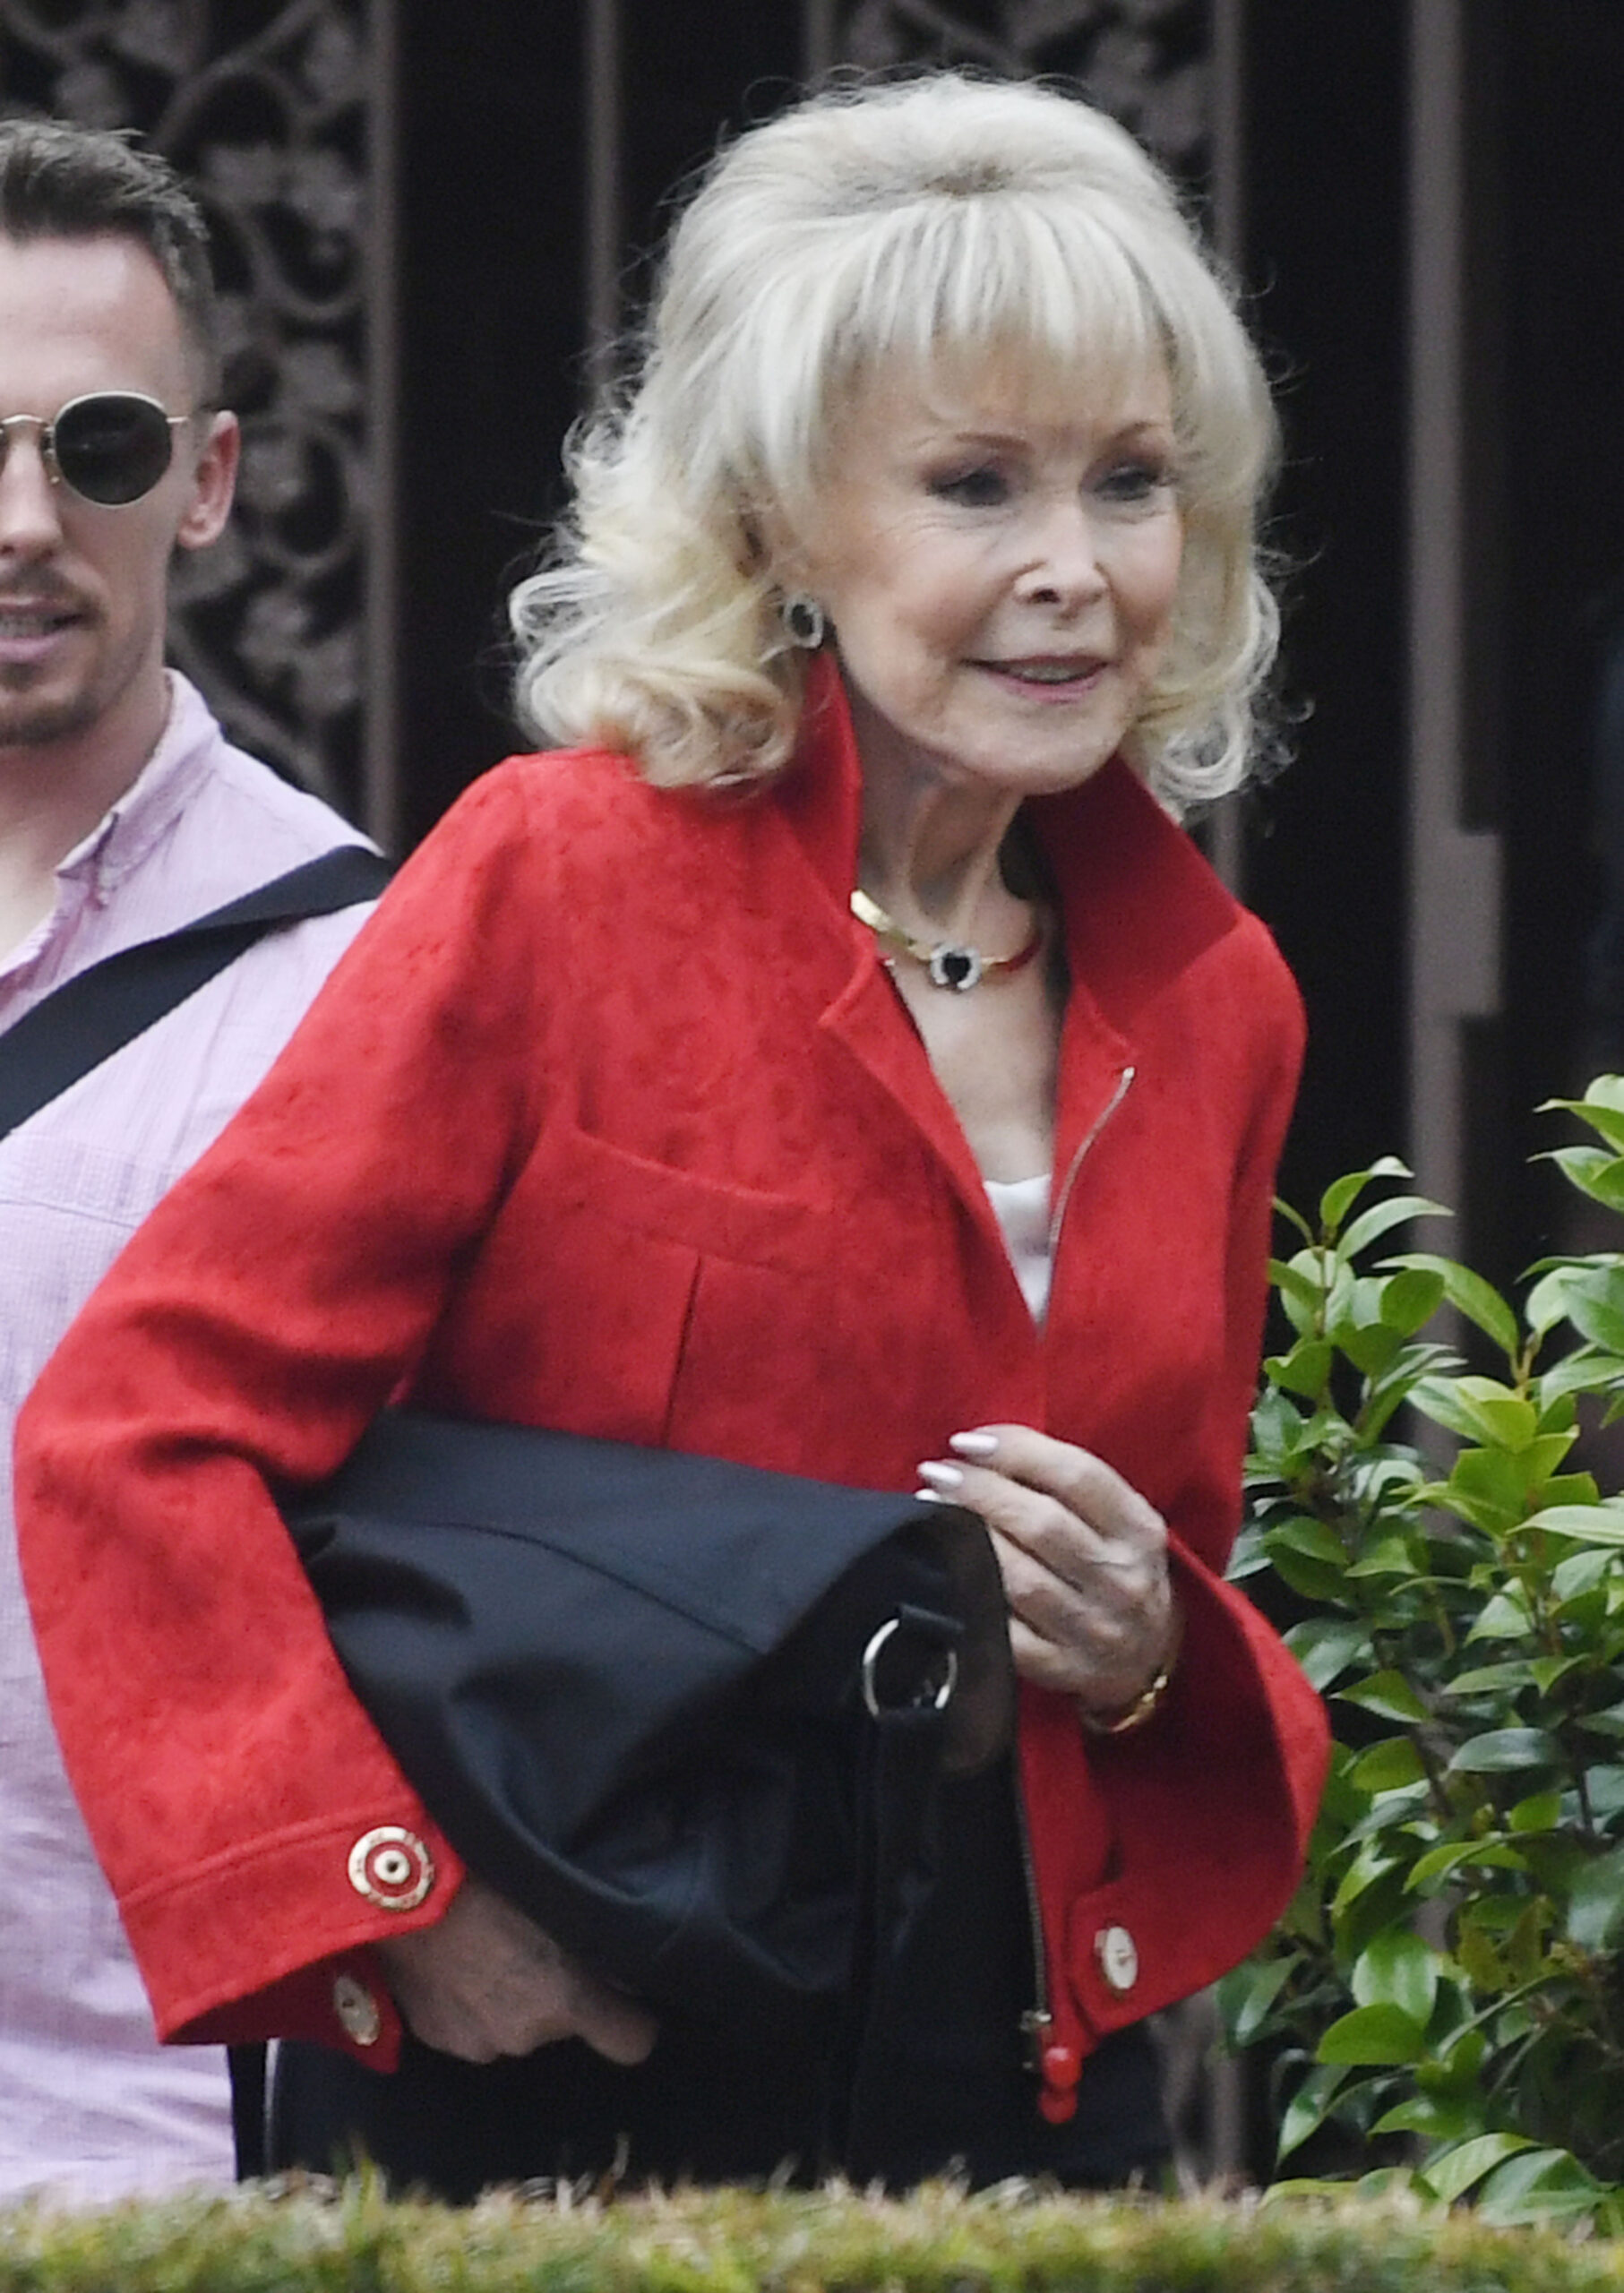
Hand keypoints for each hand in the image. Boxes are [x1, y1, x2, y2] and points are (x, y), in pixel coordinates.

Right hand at [375, 1873, 657, 2065]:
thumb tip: (625, 1962)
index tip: (627, 1999)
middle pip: (560, 2023)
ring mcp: (474, 2043)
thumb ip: (598, 1937)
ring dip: (505, 1996)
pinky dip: (464, 2000)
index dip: (634, 2020)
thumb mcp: (561, 1894)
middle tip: (534, 1941)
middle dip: (555, 1994)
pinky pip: (465, 2022)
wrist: (398, 1885)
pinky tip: (451, 1957)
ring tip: (485, 1943)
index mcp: (567, 2002)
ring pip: (508, 2023)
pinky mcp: (431, 2037)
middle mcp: (526, 2035)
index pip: (632, 2043)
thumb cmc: (488, 1873)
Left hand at [916, 1424, 1176, 1714]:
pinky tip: (942, 1571)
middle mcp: (1122, 1579)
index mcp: (1139, 1529)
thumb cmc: (1114, 1565)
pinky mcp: (1061, 1668)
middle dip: (980, 1490)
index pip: (1077, 1476)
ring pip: (1020, 1580)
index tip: (967, 1441)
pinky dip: (971, 1598)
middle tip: (937, 1473)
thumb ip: (1065, 1482)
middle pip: (1042, 1524)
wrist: (1147, 1655)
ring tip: (931, 1509)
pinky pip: (1007, 1635)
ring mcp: (1093, 1628)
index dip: (1017, 1451)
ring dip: (967, 1538)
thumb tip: (984, 1448)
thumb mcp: (1118, 1518)